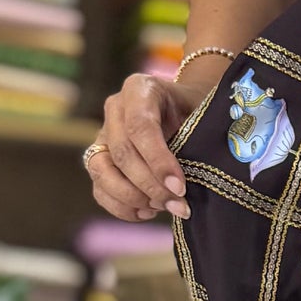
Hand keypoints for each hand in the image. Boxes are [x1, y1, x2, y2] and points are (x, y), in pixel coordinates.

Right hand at [86, 72, 195, 221]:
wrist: (185, 110)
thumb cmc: (197, 112)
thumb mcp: (201, 114)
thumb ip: (196, 137)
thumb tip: (188, 184)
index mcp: (139, 89)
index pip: (140, 127)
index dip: (158, 161)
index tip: (179, 187)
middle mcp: (115, 108)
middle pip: (122, 153)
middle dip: (150, 185)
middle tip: (177, 204)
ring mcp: (102, 134)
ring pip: (101, 171)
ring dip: (133, 198)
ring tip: (163, 207)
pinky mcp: (99, 159)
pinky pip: (99, 188)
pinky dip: (121, 207)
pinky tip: (147, 212)